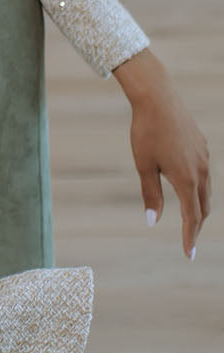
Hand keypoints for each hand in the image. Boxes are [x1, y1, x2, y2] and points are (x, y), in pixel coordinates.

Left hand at [113, 47, 210, 257]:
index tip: (188, 254)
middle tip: (189, 242)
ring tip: (192, 221)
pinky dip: (200, 189)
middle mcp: (200, 170)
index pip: (192, 216)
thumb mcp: (144, 165)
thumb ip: (151, 194)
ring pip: (207, 190)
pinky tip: (190, 189)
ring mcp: (204, 157)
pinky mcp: (202, 146)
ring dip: (200, 208)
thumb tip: (153, 221)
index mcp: (186, 178)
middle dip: (196, 226)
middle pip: (203, 207)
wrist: (158, 98)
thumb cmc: (146, 132)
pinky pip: (205, 174)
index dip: (190, 237)